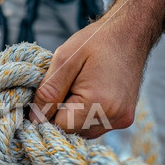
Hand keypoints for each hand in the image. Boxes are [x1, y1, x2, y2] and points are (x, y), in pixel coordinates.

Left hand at [29, 0, 164, 137]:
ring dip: (73, 115)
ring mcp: (121, 120)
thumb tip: (35, 118)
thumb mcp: (64, 59)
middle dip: (61, 113)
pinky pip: (95, 126)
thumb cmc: (96, 41)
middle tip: (65, 86)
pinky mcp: (124, 119)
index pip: (59, 126)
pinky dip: (86, 115)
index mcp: (99, 103)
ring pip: (83, 131)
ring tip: (78, 88)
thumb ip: (48, 91)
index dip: (47, 112)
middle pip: (71, 131)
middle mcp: (113, 117)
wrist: (130, 33)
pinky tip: (89, 94)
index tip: (46, 95)